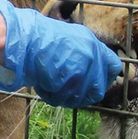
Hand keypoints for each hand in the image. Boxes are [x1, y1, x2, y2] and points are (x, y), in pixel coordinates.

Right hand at [0, 0, 121, 107]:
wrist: (23, 39)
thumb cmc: (41, 39)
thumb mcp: (70, 39)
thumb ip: (86, 54)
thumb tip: (97, 72)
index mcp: (93, 44)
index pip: (114, 66)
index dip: (105, 77)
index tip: (94, 83)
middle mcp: (92, 56)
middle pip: (99, 89)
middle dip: (84, 93)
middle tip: (67, 89)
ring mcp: (81, 68)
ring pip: (81, 97)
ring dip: (66, 96)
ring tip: (51, 85)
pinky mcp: (68, 80)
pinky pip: (63, 99)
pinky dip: (53, 97)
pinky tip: (43, 84)